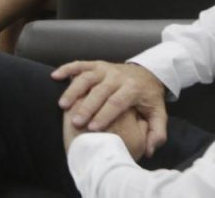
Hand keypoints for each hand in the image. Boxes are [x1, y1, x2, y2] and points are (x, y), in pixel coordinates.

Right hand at [53, 61, 167, 156]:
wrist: (148, 73)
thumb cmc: (148, 98)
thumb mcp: (159, 115)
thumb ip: (157, 133)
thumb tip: (149, 149)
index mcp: (133, 88)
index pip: (117, 102)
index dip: (104, 115)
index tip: (92, 129)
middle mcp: (118, 76)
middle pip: (99, 91)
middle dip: (86, 107)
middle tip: (75, 122)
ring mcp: (106, 69)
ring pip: (87, 77)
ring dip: (73, 90)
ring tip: (62, 105)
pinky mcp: (96, 64)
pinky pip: (80, 64)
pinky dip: (67, 68)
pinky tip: (55, 76)